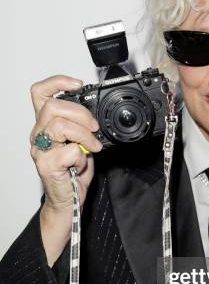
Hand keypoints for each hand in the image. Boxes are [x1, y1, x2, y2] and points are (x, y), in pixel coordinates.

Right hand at [30, 75, 102, 212]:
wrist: (69, 200)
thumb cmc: (73, 172)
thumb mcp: (81, 142)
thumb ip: (82, 127)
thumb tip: (94, 115)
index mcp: (45, 124)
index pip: (40, 93)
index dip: (57, 82)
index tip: (78, 84)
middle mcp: (38, 135)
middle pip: (52, 106)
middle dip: (81, 113)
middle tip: (94, 128)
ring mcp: (40, 150)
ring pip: (60, 125)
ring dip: (85, 134)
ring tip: (93, 147)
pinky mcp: (46, 166)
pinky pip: (69, 150)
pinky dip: (82, 156)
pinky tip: (82, 163)